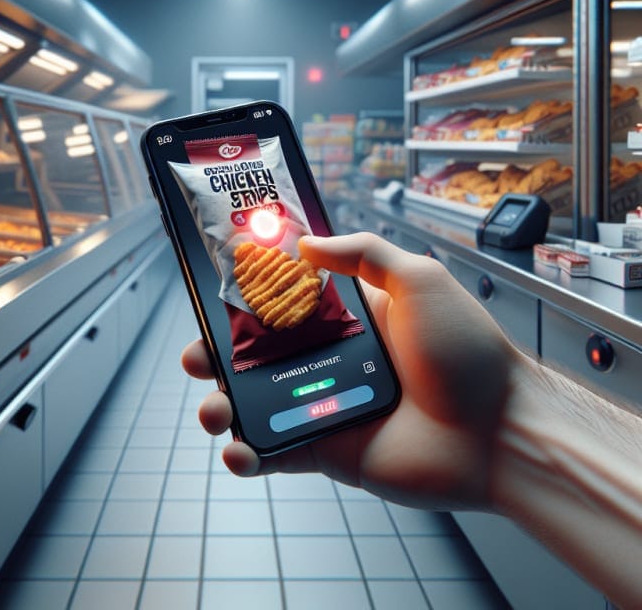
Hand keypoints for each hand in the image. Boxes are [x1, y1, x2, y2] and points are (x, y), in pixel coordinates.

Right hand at [182, 231, 518, 510]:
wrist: (500, 432)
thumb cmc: (467, 352)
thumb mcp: (418, 280)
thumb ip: (363, 254)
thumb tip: (307, 242)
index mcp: (349, 319)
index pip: (283, 305)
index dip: (245, 301)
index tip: (213, 295)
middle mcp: (331, 360)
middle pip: (258, 356)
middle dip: (218, 355)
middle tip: (198, 357)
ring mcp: (326, 407)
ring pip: (257, 405)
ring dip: (221, 406)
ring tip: (212, 409)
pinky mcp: (328, 451)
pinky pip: (277, 452)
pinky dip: (247, 455)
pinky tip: (237, 449)